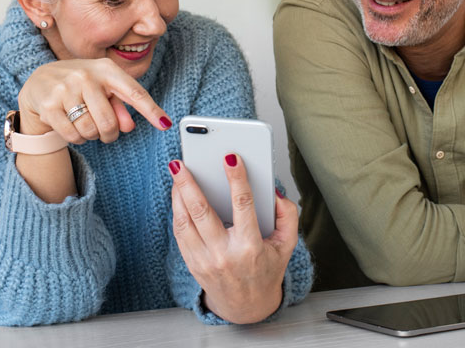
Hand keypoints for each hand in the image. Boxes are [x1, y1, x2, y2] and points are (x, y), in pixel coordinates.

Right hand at [18, 58, 170, 142]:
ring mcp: (65, 89)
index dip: (151, 110)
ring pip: (90, 131)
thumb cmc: (81, 86)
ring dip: (91, 136)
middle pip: (109, 122)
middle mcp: (86, 75)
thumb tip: (129, 127)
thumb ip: (119, 106)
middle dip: (109, 134)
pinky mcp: (48, 105)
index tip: (165, 124)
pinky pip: (72, 135)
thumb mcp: (103, 89)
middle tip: (105, 132)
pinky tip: (72, 127)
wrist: (40, 80)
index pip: (134, 92)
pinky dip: (76, 139)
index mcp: (106, 69)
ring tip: (85, 124)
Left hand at [169, 154, 297, 323]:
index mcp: (250, 247)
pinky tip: (178, 194)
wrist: (246, 307)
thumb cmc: (266, 270)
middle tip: (181, 163)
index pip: (243, 205)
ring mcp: (204, 260)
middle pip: (202, 212)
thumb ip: (287, 215)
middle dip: (189, 183)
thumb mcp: (287, 245)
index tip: (231, 158)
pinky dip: (177, 211)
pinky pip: (180, 232)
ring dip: (178, 194)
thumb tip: (274, 192)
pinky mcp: (192, 263)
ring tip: (176, 173)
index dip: (237, 179)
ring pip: (185, 221)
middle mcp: (224, 254)